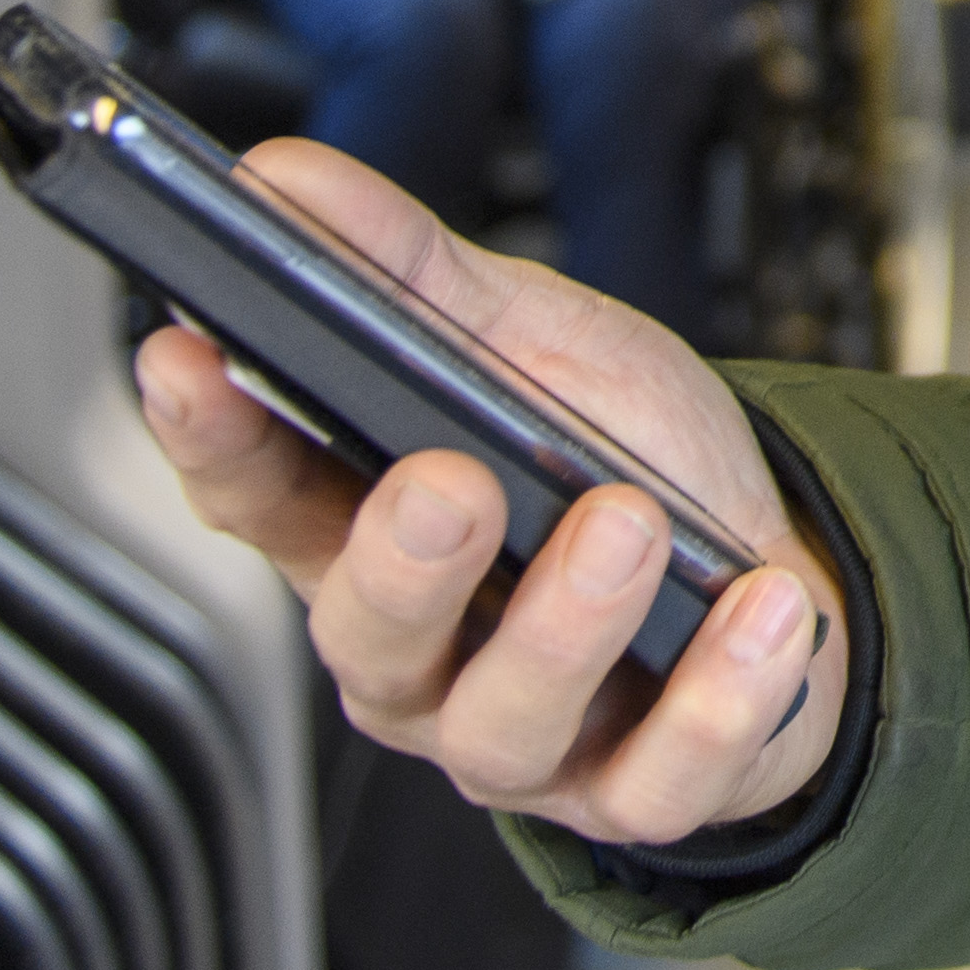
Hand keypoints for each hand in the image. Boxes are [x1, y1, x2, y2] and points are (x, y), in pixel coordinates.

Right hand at [133, 140, 849, 843]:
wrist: (784, 573)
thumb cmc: (629, 463)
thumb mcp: (534, 343)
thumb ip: (412, 274)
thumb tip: (287, 175)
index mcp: (368, 534)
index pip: (258, 496)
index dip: (210, 436)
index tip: (185, 355)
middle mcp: (424, 656)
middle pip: (365, 635)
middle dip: (401, 564)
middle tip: (451, 485)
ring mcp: (524, 738)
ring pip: (503, 721)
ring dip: (567, 624)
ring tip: (629, 525)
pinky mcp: (639, 795)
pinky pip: (662, 777)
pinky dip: (717, 698)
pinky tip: (762, 611)